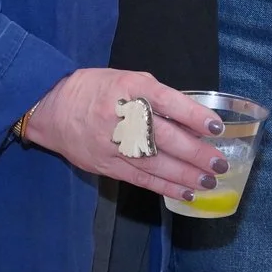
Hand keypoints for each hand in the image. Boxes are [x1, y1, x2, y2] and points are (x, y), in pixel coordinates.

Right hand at [19, 68, 229, 202]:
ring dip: (184, 174)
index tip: (216, 127)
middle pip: (162, 136)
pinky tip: (185, 191)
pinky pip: (140, 178)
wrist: (52, 107)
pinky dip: (164, 186)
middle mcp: (121, 116)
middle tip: (219, 162)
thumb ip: (157, 98)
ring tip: (209, 180)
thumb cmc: (96, 89)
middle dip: (194, 152)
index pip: (166, 101)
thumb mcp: (127, 80)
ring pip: (153, 162)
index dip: (193, 115)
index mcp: (129, 88)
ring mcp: (112, 144)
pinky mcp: (107, 165)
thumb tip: (193, 121)